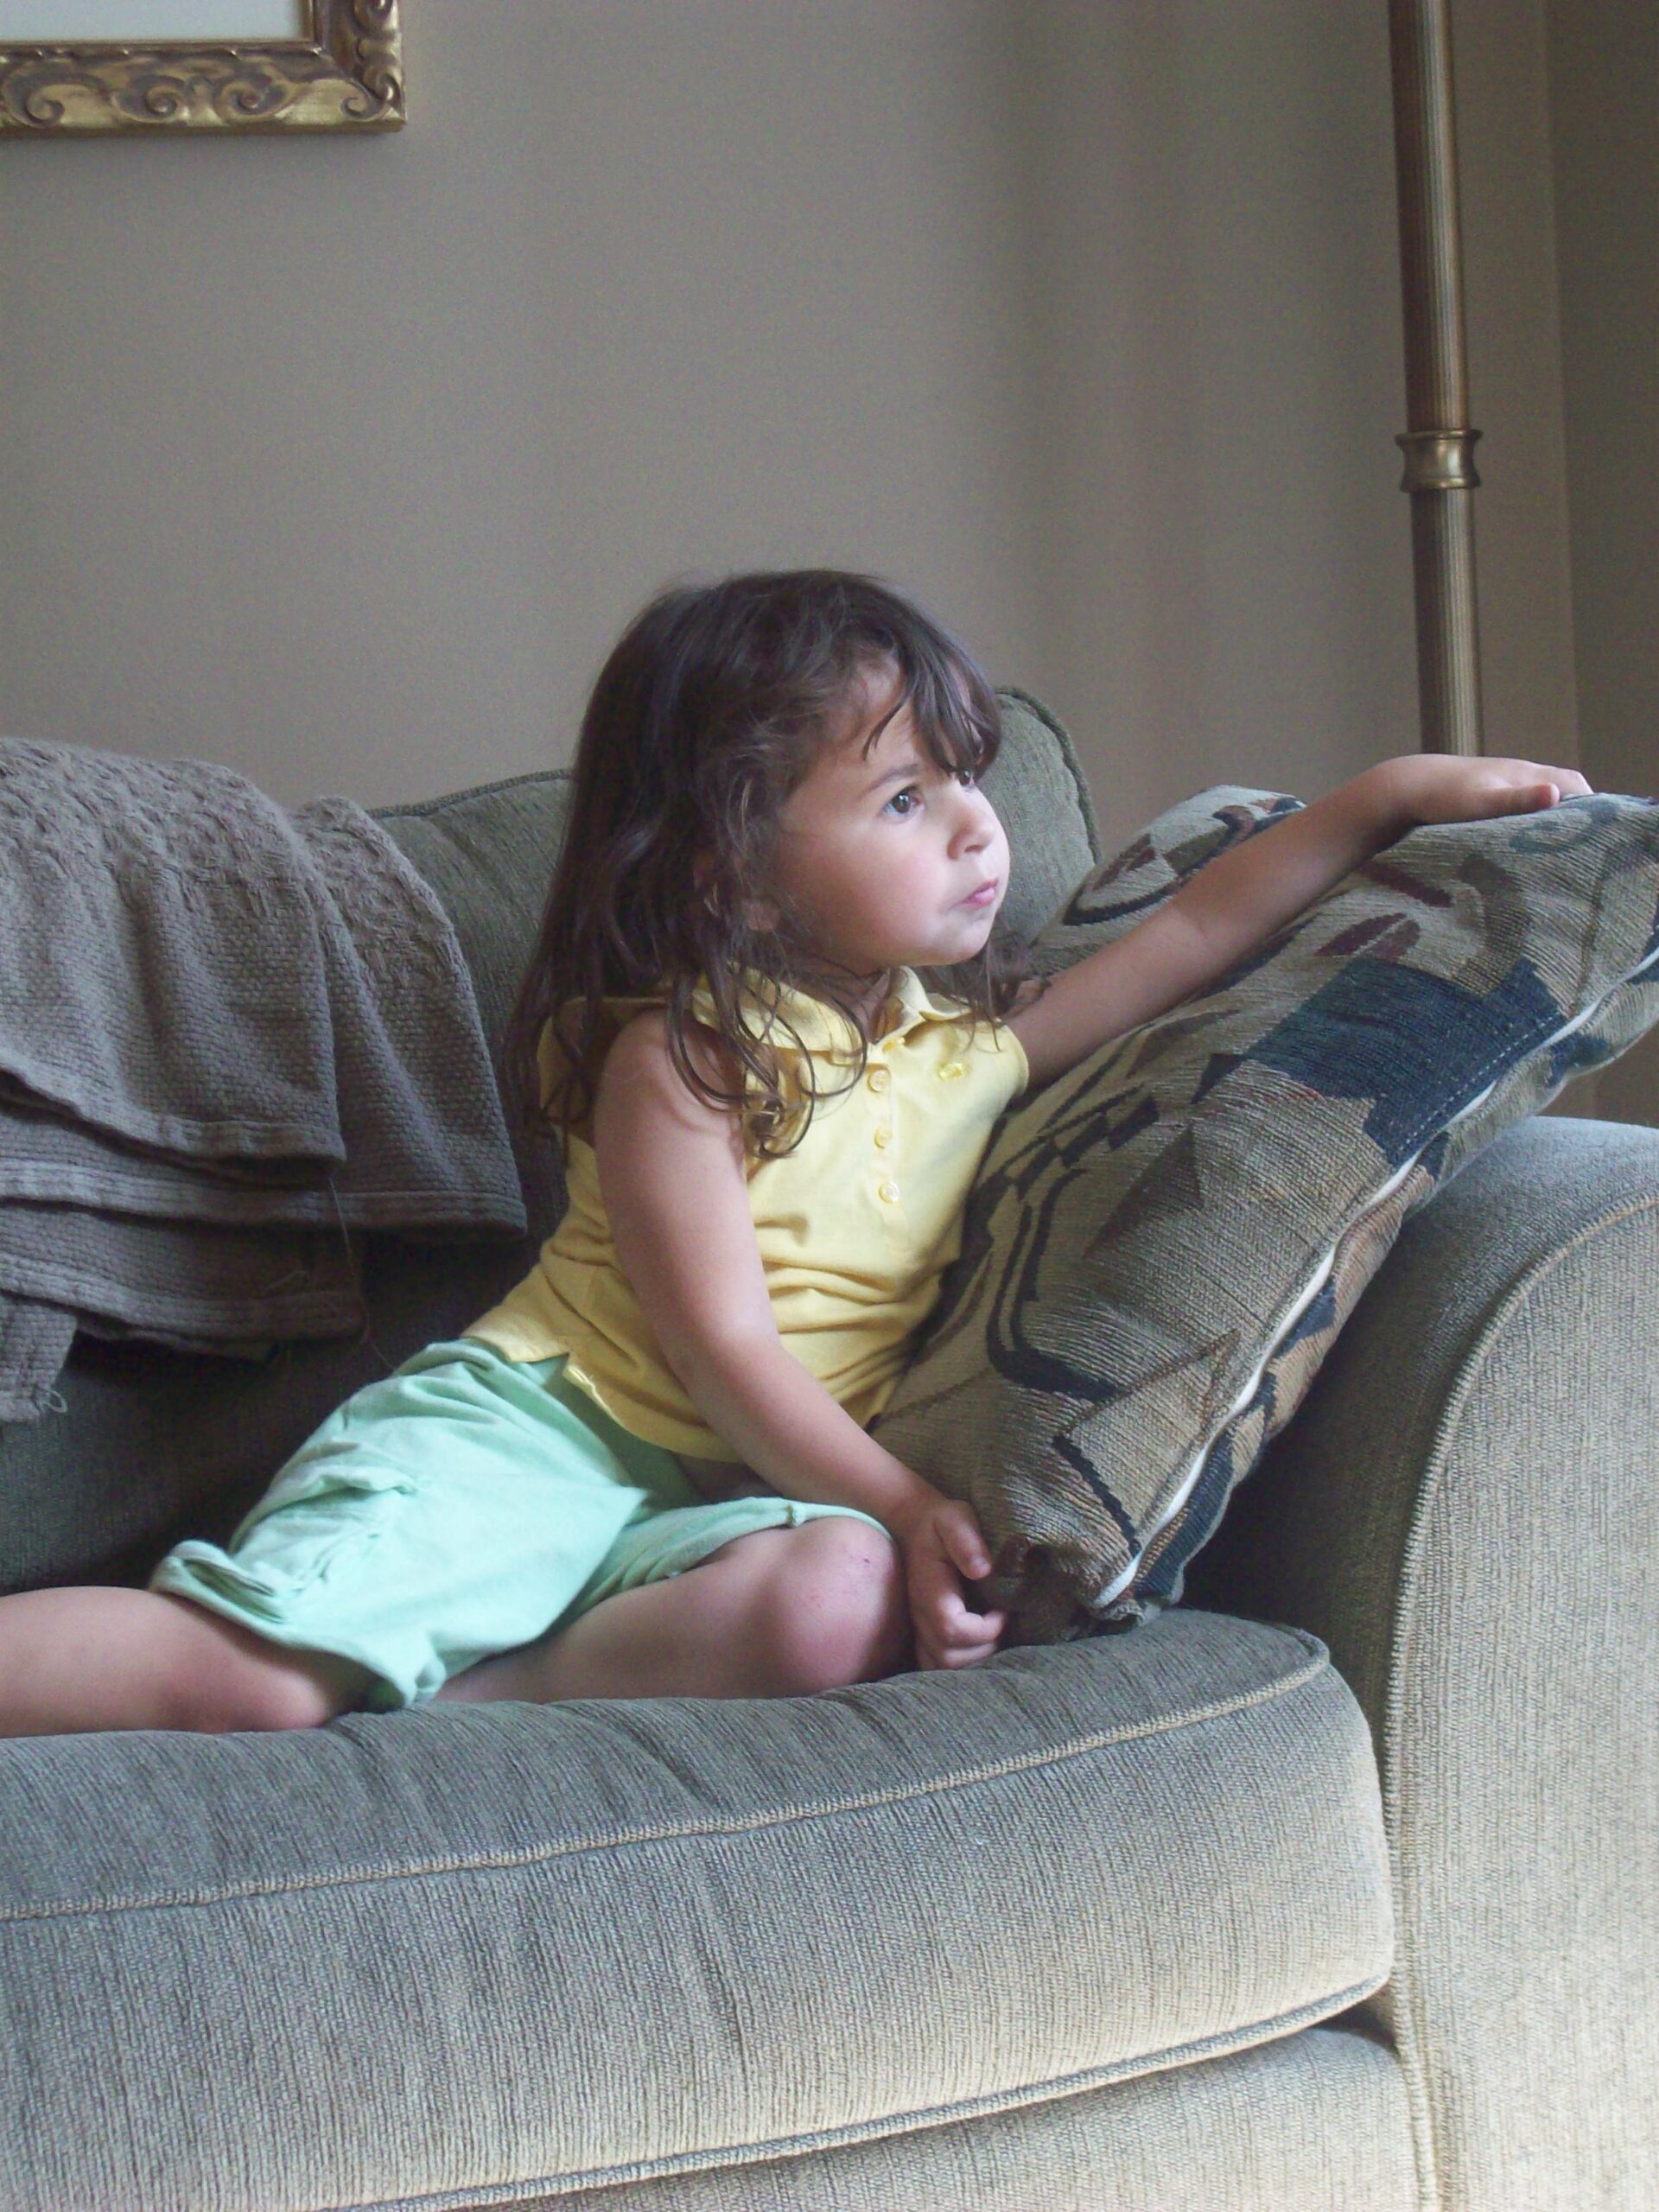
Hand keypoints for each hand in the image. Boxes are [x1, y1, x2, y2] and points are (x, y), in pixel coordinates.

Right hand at [888, 1486, 1006, 1671]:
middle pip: (947, 1658)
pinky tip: (979, 1645)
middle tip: (1001, 1624)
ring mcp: (920, 1627)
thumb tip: (983, 1570)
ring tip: (992, 1634)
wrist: (915, 1525)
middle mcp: (921, 1615)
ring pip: (942, 1667)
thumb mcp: (956, 1518)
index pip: (951, 1629)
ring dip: (974, 1660)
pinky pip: (936, 1665)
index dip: (984, 1628)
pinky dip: (961, 1666)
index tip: (1002, 1610)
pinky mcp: (925, 1633)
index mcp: (930, 1590)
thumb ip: (966, 1540)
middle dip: (983, 1649)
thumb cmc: (941, 1522)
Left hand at [1371, 753, 1592, 832]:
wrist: (1403, 789)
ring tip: (1554, 858)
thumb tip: (1555, 796)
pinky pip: (1518, 811)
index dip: (1590, 809)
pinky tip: (1521, 848)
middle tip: (1578, 854)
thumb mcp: (1482, 803)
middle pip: (1561, 795)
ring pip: (1539, 803)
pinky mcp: (1487, 798)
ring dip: (1548, 825)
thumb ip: (1517, 800)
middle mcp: (1519, 776)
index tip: (1593, 838)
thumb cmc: (1441, 797)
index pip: (1575, 786)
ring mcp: (1503, 786)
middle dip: (1573, 820)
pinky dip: (1526, 826)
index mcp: (1526, 773)